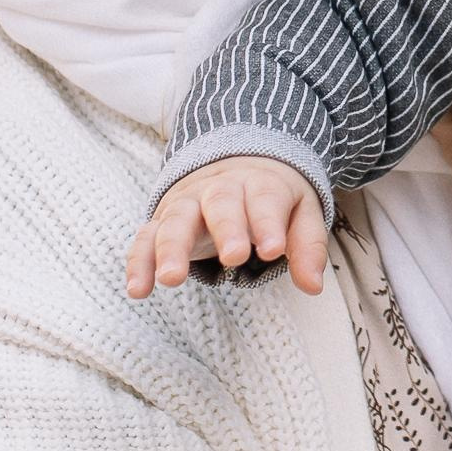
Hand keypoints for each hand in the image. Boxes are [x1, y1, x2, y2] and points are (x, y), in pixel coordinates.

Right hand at [128, 157, 328, 299]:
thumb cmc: (271, 197)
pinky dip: (138, 262)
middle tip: (233, 258)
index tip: (273, 250)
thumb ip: (307, 246)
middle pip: (219, 204)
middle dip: (225, 229)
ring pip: (176, 220)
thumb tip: (313, 286)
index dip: (267, 223)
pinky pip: (145, 239)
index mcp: (259, 184)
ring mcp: (187, 204)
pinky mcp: (162, 221)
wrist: (233, 161)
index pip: (265, 200)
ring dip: (171, 248)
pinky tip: (138, 289)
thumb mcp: (301, 213)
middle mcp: (219, 190)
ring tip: (171, 278)